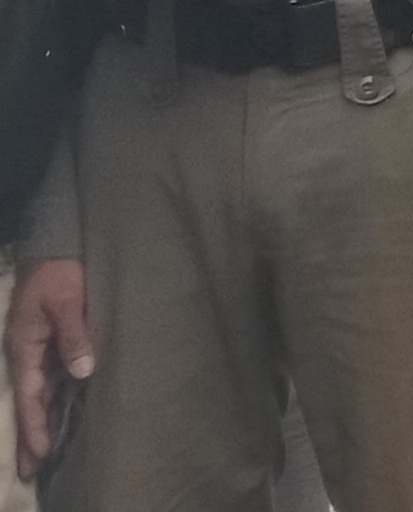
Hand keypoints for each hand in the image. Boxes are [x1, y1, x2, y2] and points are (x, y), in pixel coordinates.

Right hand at [8, 256, 87, 481]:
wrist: (56, 244)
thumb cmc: (60, 271)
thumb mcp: (65, 301)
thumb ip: (74, 335)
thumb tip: (83, 371)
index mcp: (24, 347)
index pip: (29, 396)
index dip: (34, 426)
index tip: (39, 454)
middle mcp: (29, 354)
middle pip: (30, 401)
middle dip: (31, 436)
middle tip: (32, 473)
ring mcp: (41, 350)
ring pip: (42, 393)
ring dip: (44, 422)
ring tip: (47, 455)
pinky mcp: (56, 343)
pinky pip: (55, 378)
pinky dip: (57, 400)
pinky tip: (65, 417)